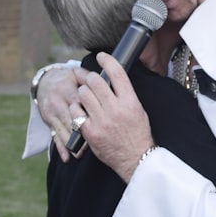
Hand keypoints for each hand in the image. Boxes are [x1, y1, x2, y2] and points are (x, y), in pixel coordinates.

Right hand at [35, 66, 92, 161]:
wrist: (45, 82)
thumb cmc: (68, 79)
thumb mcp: (77, 75)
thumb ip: (90, 79)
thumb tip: (107, 83)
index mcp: (67, 89)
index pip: (79, 104)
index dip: (90, 114)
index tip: (101, 123)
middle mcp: (57, 101)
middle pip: (71, 119)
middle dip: (82, 132)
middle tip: (93, 144)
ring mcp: (51, 113)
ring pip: (63, 130)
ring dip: (73, 143)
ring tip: (82, 153)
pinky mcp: (48, 121)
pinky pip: (54, 136)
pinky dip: (61, 148)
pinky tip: (68, 157)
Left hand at [72, 52, 153, 182]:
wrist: (135, 159)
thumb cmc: (138, 135)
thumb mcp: (139, 111)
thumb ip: (126, 95)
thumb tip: (113, 80)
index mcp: (130, 102)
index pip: (117, 73)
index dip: (107, 60)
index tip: (101, 57)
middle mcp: (115, 109)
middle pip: (96, 81)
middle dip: (91, 78)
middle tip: (91, 82)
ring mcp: (101, 120)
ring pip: (83, 94)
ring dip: (83, 92)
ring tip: (86, 97)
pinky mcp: (90, 131)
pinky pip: (76, 111)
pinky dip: (77, 108)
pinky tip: (81, 111)